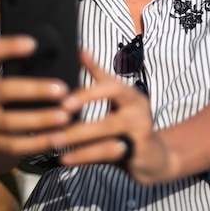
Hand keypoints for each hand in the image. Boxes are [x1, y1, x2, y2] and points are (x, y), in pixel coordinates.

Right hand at [0, 35, 71, 172]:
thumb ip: (14, 64)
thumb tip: (49, 45)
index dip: (8, 48)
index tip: (32, 44)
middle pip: (4, 91)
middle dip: (34, 90)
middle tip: (62, 90)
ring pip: (9, 122)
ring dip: (40, 119)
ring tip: (65, 116)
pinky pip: (14, 145)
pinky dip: (37, 142)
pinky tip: (57, 138)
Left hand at [58, 51, 169, 184]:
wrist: (154, 158)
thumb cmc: (128, 126)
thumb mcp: (115, 102)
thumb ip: (99, 79)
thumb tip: (81, 51)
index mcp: (129, 93)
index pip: (110, 83)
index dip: (88, 87)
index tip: (64, 96)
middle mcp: (138, 107)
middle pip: (112, 103)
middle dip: (84, 104)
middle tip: (59, 113)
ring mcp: (141, 129)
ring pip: (108, 128)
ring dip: (79, 135)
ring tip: (55, 140)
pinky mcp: (139, 151)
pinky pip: (109, 152)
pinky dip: (85, 156)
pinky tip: (65, 159)